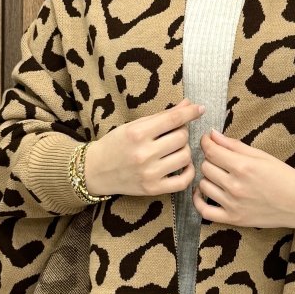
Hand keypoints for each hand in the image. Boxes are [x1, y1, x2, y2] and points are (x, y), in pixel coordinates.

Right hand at [86, 98, 205, 198]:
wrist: (95, 171)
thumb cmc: (115, 144)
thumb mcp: (134, 126)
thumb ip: (162, 116)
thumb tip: (188, 104)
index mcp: (137, 133)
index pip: (173, 119)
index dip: (190, 112)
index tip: (200, 109)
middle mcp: (144, 154)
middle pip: (181, 138)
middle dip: (182, 133)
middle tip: (174, 134)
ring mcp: (149, 173)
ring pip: (185, 157)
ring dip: (184, 150)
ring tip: (174, 149)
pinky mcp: (153, 189)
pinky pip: (183, 181)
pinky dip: (189, 171)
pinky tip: (183, 165)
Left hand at [193, 128, 294, 230]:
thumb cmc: (283, 176)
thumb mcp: (261, 155)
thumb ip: (234, 145)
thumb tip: (212, 134)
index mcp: (243, 166)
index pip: (211, 151)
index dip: (206, 142)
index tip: (207, 140)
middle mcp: (235, 185)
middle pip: (206, 167)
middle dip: (210, 160)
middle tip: (218, 159)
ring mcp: (233, 204)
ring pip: (203, 185)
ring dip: (207, 178)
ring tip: (217, 175)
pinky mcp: (233, 219)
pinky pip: (204, 211)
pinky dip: (198, 201)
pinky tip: (202, 193)